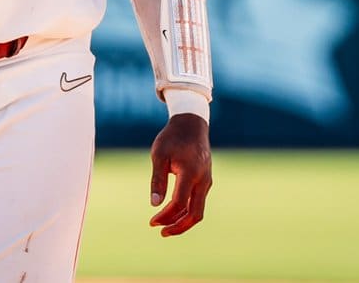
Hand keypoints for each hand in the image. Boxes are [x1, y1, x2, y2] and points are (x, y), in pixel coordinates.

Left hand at [148, 111, 211, 235]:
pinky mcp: (206, 181)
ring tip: (165, 226)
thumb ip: (158, 179)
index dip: (166, 216)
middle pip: (195, 214)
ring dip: (183, 221)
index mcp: (190, 173)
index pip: (179, 203)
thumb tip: (154, 204)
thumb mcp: (159, 154)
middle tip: (162, 233)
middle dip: (178, 227)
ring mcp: (207, 181)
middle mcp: (203, 180)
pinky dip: (187, 211)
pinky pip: (199, 201)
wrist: (192, 124)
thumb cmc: (172, 138)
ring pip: (198, 209)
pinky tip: (174, 212)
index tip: (152, 221)